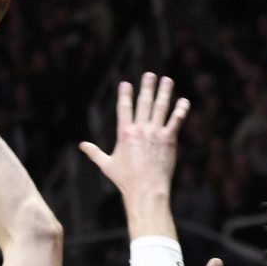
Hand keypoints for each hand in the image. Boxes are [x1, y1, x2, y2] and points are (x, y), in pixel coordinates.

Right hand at [79, 73, 189, 201]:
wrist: (145, 190)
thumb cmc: (126, 181)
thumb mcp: (107, 165)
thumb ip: (95, 153)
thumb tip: (82, 146)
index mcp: (124, 133)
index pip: (124, 108)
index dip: (125, 94)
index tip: (126, 84)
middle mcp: (140, 129)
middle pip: (144, 103)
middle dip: (147, 87)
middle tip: (150, 74)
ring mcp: (155, 133)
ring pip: (161, 108)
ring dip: (165, 92)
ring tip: (167, 80)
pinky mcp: (168, 140)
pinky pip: (176, 121)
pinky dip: (180, 110)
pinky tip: (184, 101)